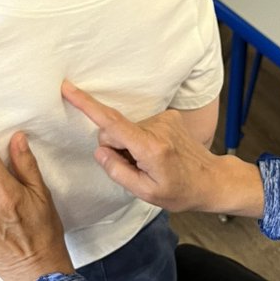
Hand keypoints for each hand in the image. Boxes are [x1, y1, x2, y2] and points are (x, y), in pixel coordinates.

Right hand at [62, 80, 264, 216]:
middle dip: (115, 148)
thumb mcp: (146, 192)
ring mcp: (164, 119)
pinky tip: (157, 155)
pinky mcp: (168, 116)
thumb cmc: (180, 191)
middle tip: (135, 169)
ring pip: (127, 130)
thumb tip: (100, 151)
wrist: (211, 180)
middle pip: (114, 130)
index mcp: (150, 147)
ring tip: (151, 164)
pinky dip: (141, 140)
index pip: (112, 123)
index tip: (68, 88)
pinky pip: (140, 127)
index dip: (87, 105)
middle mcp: (157, 127)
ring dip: (130, 146)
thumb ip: (118, 171)